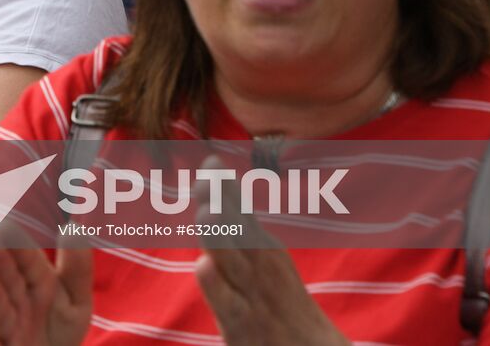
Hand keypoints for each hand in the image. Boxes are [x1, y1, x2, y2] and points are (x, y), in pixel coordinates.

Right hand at [0, 225, 92, 345]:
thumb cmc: (57, 330)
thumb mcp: (76, 301)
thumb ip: (77, 268)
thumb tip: (73, 228)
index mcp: (35, 283)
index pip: (29, 261)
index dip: (19, 245)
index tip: (7, 225)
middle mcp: (15, 303)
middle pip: (8, 280)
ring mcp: (6, 330)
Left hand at [192, 157, 348, 345]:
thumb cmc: (284, 315)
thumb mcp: (267, 272)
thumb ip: (241, 242)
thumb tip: (213, 205)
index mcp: (265, 253)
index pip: (241, 213)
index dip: (225, 188)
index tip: (212, 162)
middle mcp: (261, 270)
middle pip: (237, 227)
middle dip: (220, 198)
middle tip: (209, 171)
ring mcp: (253, 298)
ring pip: (232, 260)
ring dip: (219, 236)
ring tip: (207, 212)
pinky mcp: (243, 328)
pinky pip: (227, 302)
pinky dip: (216, 284)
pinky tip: (205, 266)